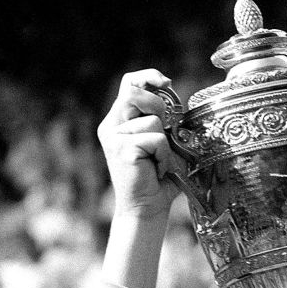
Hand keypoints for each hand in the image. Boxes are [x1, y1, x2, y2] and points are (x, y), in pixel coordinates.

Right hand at [97, 69, 179, 221]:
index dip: (147, 77)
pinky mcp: (122, 149)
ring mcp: (114, 138)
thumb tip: (175, 101)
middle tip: (165, 129)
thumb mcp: (161, 144)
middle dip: (157, 105)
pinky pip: (155, 140)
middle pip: (133, 92)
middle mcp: (111, 127)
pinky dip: (164, 156)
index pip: (128, 84)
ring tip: (159, 162)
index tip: (166, 82)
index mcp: (118, 122)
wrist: (146, 210)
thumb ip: (162, 122)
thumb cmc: (158, 180)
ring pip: (151, 120)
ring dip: (165, 143)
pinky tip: (158, 171)